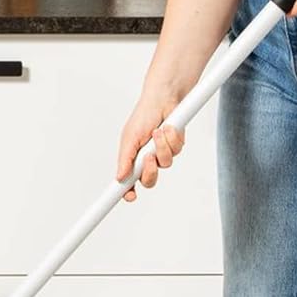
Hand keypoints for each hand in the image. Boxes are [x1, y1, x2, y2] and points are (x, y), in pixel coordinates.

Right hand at [117, 88, 185, 202]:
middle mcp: (147, 159)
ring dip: (162, 148)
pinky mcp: (176, 146)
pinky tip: (168, 127)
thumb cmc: (143, 116)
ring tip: (157, 132)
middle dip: (150, 171)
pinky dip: (171, 139)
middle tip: (148, 158)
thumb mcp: (129, 138)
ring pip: (165, 164)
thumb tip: (119, 178)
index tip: (129, 196)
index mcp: (132, 159)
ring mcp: (162, 154)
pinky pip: (176, 151)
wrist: (163, 99)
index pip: (128, 182)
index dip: (128, 192)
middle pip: (149, 180)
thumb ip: (125, 159)